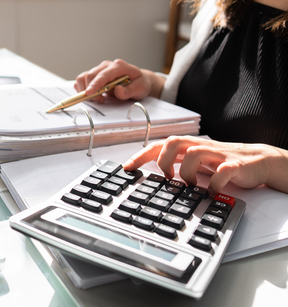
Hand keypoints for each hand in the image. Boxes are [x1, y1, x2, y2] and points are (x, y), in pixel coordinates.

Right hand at [74, 59, 164, 103]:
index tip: (89, 93)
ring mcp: (100, 69)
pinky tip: (93, 94)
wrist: (139, 80)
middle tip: (100, 100)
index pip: (103, 75)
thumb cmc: (140, 83)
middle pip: (90, 75)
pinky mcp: (95, 75)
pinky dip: (82, 89)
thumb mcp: (140, 89)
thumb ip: (129, 91)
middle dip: (90, 90)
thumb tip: (117, 90)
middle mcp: (107, 65)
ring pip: (84, 77)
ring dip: (85, 90)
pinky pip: (82, 80)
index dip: (95, 84)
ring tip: (98, 98)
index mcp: (119, 66)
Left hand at [123, 136, 287, 194]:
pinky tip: (212, 192)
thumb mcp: (195, 162)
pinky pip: (223, 171)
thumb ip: (177, 164)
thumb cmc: (222, 162)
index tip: (126, 167)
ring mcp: (217, 155)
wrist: (258, 161)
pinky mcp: (235, 165)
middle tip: (167, 177)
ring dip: (187, 172)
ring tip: (189, 185)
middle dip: (163, 160)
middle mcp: (200, 147)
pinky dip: (214, 183)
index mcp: (189, 147)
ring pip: (194, 153)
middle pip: (174, 142)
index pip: (160, 145)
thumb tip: (152, 175)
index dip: (142, 155)